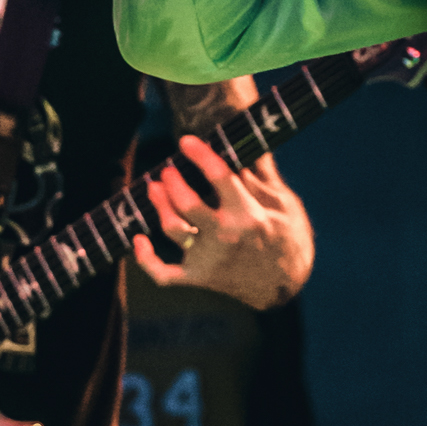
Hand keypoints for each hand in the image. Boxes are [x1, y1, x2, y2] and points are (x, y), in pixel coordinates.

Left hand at [132, 136, 313, 310]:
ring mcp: (209, 260)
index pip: (220, 177)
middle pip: (188, 205)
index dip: (200, 155)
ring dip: (159, 205)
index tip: (187, 141)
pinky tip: (139, 239)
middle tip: (168, 170)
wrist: (287, 284)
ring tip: (154, 187)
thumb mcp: (283, 202)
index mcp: (249, 215)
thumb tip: (241, 143)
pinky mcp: (199, 277)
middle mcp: (226, 237)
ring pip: (173, 230)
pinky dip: (146, 259)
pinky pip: (163, 274)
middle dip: (173, 182)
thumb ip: (259, 175)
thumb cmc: (288, 236)